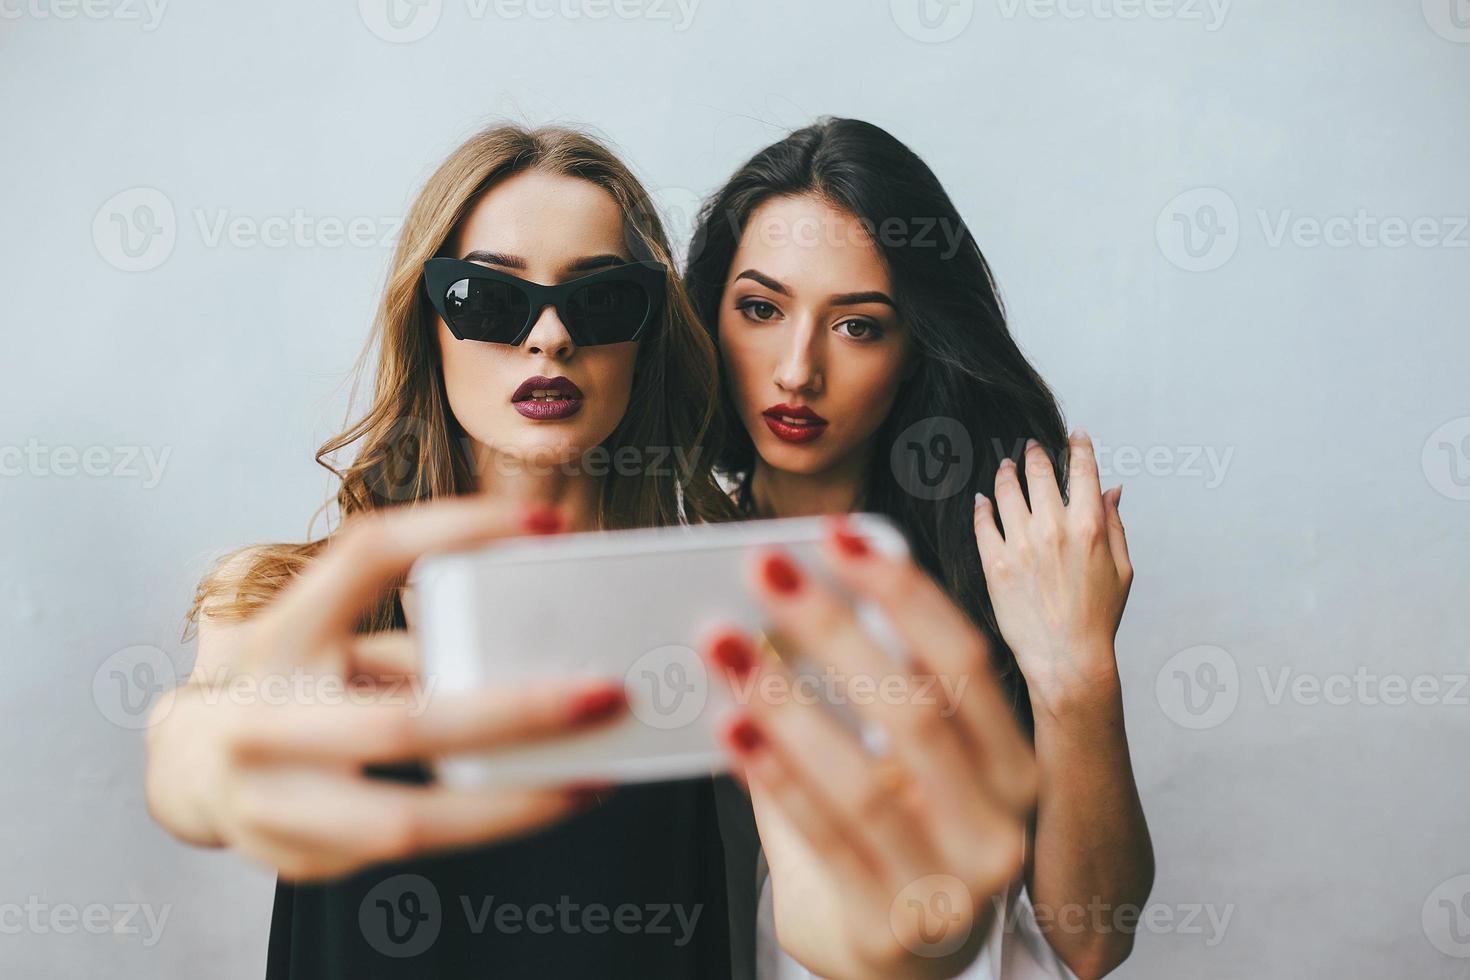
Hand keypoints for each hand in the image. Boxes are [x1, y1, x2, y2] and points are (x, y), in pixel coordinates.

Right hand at [170, 498, 626, 880]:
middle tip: (606, 693)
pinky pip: (411, 851)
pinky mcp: (297, 858)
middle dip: (518, 713)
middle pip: (404, 723)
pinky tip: (536, 804)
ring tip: (591, 778)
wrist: (194, 770)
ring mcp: (271, 800)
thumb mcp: (333, 637)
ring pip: (409, 820)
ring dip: (515, 804)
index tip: (547, 523)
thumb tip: (546, 631)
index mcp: (281, 633)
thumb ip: (419, 634)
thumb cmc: (296, 685)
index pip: (367, 556)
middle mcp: (263, 717)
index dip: (455, 528)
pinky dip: (484, 829)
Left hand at [702, 519, 1037, 979]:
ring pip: (865, 777)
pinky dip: (772, 775)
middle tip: (764, 572)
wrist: (899, 962)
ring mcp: (953, 886)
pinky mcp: (893, 926)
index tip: (836, 534)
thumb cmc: (893, 841)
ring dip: (786, 699)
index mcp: (1015, 765)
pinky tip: (730, 726)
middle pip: (915, 707)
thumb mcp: (900, 765)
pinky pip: (824, 837)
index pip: (964, 659)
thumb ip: (861, 689)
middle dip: (832, 628)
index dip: (900, 589)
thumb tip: (783, 596)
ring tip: (724, 643)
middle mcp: (1001, 824)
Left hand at [972, 430, 1132, 711]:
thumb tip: (1112, 490)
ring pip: (1007, 491)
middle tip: (1032, 448)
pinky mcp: (994, 563)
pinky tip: (984, 500)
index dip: (1079, 447)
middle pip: (1039, 473)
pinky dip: (983, 506)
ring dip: (1007, 474)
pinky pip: (983, 522)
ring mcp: (1020, 545)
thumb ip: (1114, 524)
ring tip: (1006, 468)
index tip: (1074, 435)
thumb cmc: (1098, 617)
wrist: (1066, 658)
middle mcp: (1053, 529)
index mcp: (1089, 527)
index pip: (1082, 470)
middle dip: (1036, 455)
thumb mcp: (1121, 569)